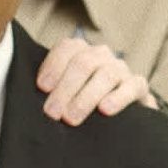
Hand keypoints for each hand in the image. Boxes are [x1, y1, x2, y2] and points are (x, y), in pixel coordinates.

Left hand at [37, 37, 155, 124]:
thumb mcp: (64, 94)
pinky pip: (132, 86)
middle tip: (53, 113)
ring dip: (86, 97)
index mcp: (81, 52)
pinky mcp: (138, 86)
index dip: (53, 66)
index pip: (67, 48)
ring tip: (72, 118)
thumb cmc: (80, 103)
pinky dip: (118, 98)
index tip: (42, 88)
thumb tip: (29, 102)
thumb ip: (50, 91)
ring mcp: (121, 69)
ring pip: (106, 74)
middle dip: (65, 88)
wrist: (118, 115)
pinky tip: (105, 110)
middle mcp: (101, 56)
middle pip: (84, 63)